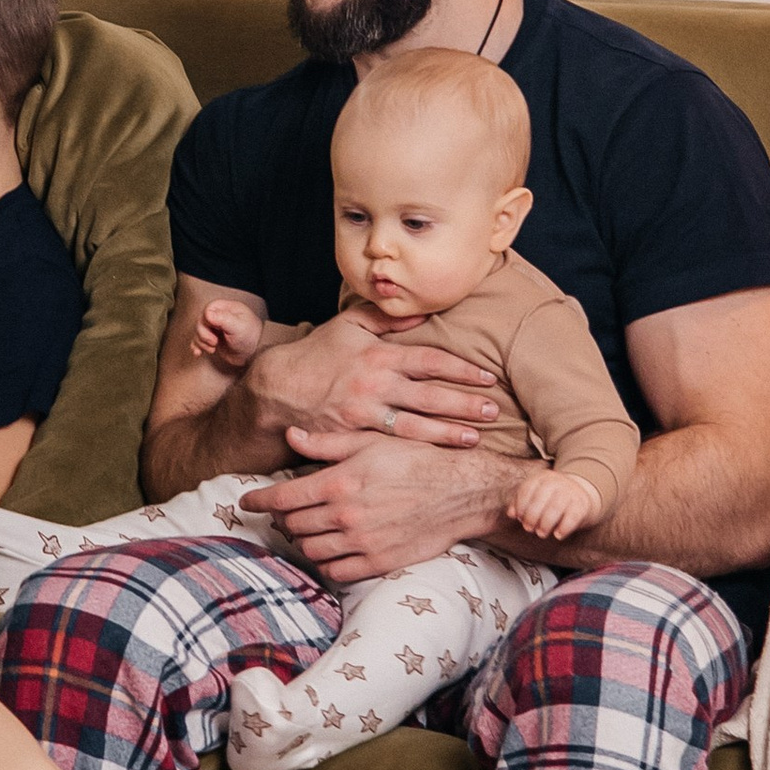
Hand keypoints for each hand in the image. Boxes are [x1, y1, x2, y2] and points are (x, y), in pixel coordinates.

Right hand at [189, 295, 264, 374]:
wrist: (255, 355)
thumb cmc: (251, 338)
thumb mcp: (238, 327)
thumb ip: (223, 318)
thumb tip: (207, 313)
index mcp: (227, 309)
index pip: (208, 309)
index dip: (207, 321)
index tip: (215, 331)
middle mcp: (220, 317)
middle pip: (201, 321)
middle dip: (203, 334)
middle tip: (214, 343)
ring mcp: (216, 329)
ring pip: (198, 332)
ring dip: (201, 342)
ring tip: (212, 349)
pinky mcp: (213, 341)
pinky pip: (199, 341)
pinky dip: (197, 347)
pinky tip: (198, 353)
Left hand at [242, 424, 511, 584]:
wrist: (461, 492)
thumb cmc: (417, 460)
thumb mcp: (371, 442)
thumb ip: (327, 444)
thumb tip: (291, 436)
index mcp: (340, 483)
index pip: (283, 497)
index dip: (259, 500)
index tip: (247, 501)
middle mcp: (346, 516)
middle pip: (293, 525)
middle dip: (282, 518)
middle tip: (283, 511)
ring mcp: (362, 543)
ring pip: (310, 550)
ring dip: (301, 540)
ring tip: (305, 528)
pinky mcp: (378, 562)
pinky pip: (336, 572)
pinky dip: (325, 563)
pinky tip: (328, 550)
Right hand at [256, 306, 501, 448]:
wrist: (276, 389)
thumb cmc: (315, 355)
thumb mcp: (348, 325)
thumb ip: (386, 319)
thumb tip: (423, 313)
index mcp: (378, 355)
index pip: (430, 361)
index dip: (461, 370)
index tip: (486, 377)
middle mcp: (375, 384)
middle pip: (430, 396)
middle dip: (464, 404)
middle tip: (493, 410)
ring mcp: (364, 414)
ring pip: (415, 426)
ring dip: (448, 433)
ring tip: (475, 438)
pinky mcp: (352, 437)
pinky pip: (389, 445)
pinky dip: (415, 451)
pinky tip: (434, 456)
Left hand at [508, 466, 602, 542]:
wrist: (583, 495)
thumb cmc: (553, 498)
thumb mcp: (536, 495)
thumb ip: (521, 502)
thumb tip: (511, 514)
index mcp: (542, 477)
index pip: (527, 489)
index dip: (521, 506)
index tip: (519, 518)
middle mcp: (557, 481)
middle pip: (540, 499)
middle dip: (531, 517)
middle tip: (529, 528)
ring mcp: (571, 491)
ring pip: (555, 508)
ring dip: (545, 524)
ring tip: (541, 533)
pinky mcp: (582, 504)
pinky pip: (572, 517)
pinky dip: (563, 528)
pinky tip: (558, 535)